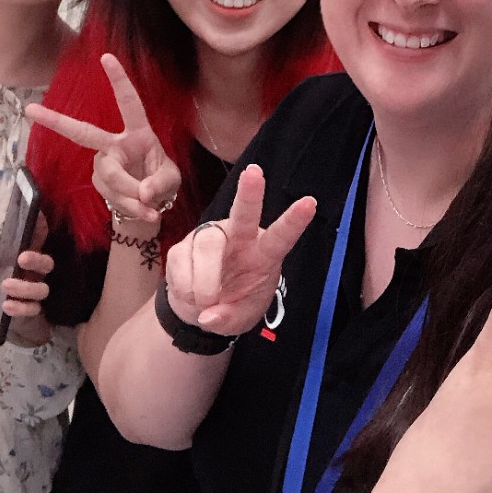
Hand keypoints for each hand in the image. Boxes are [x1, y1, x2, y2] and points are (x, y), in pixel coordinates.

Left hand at [0, 214, 53, 345]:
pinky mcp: (33, 310)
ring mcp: (37, 290)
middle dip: (37, 260)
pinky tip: (6, 305)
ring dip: (25, 287)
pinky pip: (33, 309)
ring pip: (43, 289)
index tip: (39, 217)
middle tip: (21, 258)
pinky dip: (21, 308)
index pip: (40, 236)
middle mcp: (36, 271)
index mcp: (27, 253)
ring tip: (5, 285)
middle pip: (47, 263)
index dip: (42, 226)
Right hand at [25, 53, 178, 225]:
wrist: (149, 207)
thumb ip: (160, 184)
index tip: (106, 56)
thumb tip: (142, 192)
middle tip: (30, 109)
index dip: (119, 80)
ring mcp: (103, 162)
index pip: (129, 103)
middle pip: (83, 132)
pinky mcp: (97, 181)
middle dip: (56, 121)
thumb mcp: (171, 180)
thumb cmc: (160, 183)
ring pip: (111, 176)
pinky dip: (130, 206)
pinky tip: (142, 211)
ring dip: (132, 195)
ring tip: (150, 207)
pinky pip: (112, 194)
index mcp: (137, 133)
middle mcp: (115, 144)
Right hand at [162, 163, 315, 334]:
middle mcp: (238, 239)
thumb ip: (228, 318)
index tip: (310, 203)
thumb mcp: (239, 319)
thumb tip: (209, 317)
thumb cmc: (231, 308)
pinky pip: (181, 263)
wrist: (198, 312)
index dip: (293, 221)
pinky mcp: (182, 247)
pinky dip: (185, 287)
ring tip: (205, 301)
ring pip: (207, 246)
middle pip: (243, 215)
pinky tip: (190, 296)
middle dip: (249, 194)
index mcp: (263, 255)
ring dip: (205, 281)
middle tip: (254, 173)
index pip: (281, 237)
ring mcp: (209, 239)